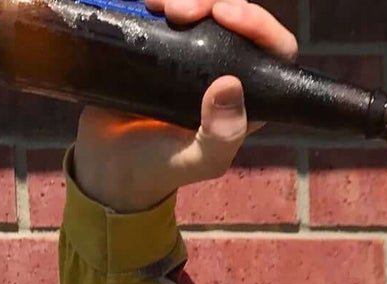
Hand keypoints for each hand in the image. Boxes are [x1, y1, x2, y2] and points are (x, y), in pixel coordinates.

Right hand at [71, 0, 297, 212]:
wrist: (110, 159)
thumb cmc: (162, 164)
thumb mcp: (198, 160)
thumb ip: (221, 136)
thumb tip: (230, 85)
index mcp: (248, 96)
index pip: (275, 51)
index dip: (260, 25)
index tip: (225, 14)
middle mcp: (227, 67)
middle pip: (237, 16)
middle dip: (214, 2)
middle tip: (181, 11)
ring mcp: (194, 51)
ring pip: (207, 5)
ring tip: (158, 6)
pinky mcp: (164, 39)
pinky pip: (173, 5)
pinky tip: (147, 2)